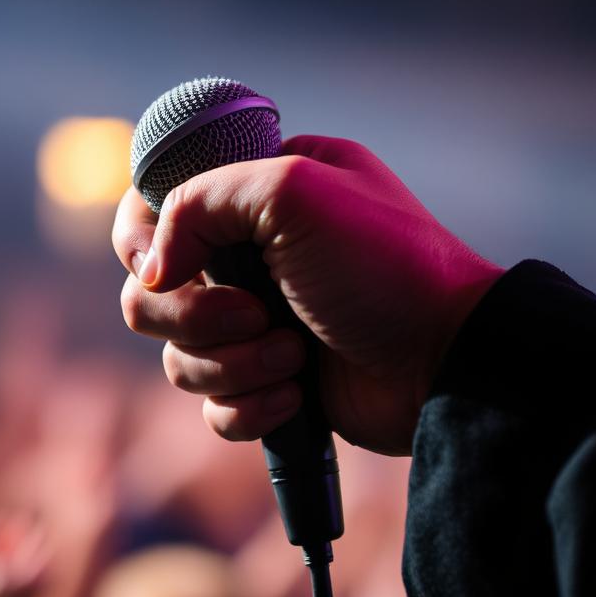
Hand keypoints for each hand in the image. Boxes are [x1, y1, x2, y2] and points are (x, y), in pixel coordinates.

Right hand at [112, 136, 501, 454]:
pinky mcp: (270, 382)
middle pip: (152, 287)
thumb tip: (152, 268)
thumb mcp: (293, 190)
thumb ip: (200, 201)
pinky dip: (248, 407)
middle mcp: (254, 253)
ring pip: (177, 353)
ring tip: (292, 358)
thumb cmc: (384, 266)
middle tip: (257, 314)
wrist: (448, 362)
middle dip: (194, 313)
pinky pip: (213, 405)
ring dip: (229, 363)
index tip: (165, 263)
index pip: (159, 204)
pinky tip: (299, 395)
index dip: (147, 239)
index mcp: (259, 192)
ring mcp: (260, 321)